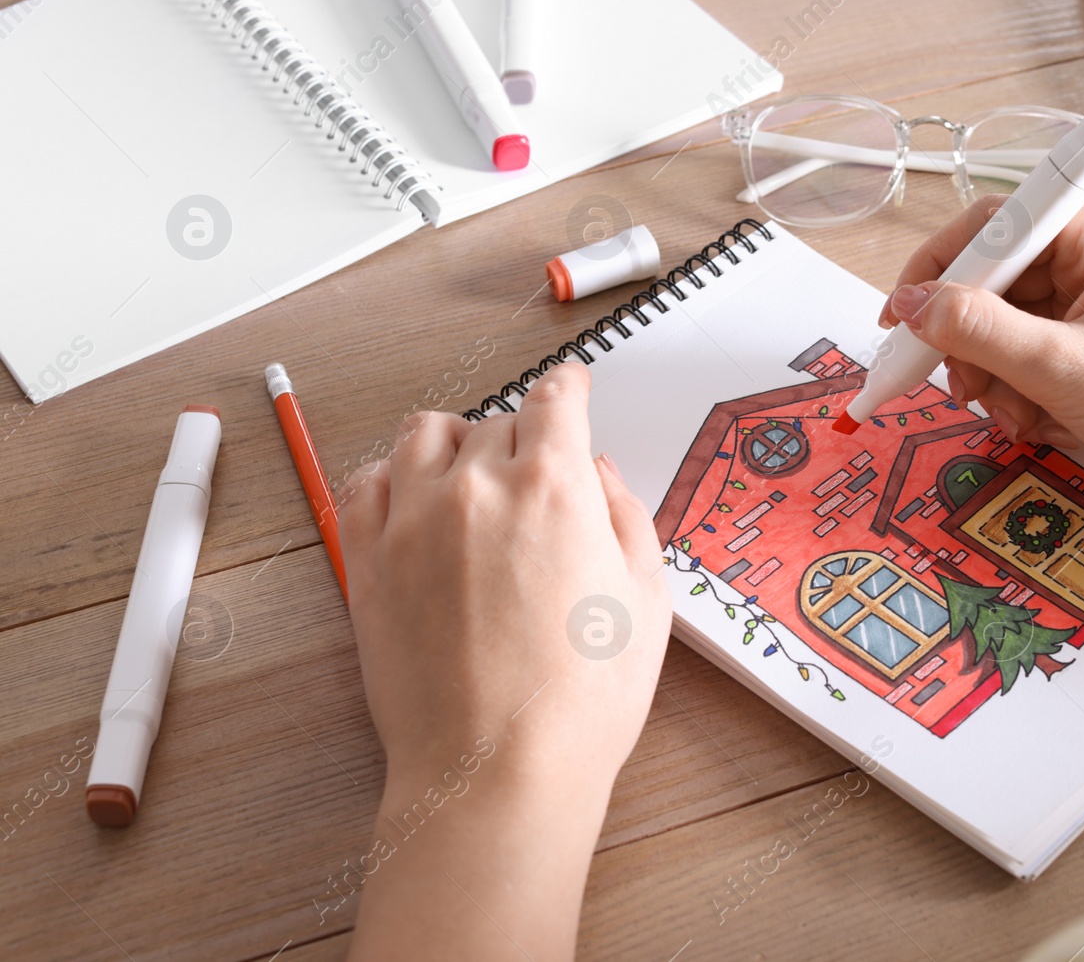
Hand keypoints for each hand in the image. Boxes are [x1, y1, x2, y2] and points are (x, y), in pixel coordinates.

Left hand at [338, 364, 671, 959]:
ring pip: (423, 434)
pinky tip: (414, 501)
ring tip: (470, 472)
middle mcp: (476, 487)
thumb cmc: (582, 701)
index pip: (556, 399)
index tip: (573, 386)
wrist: (496, 771)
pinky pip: (365, 483)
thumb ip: (626, 516)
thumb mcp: (646, 601)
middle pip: (497, 421)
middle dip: (524, 437)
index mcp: (554, 488)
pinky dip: (392, 475)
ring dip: (454, 440)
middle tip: (537, 475)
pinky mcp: (367, 562)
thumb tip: (600, 472)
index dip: (570, 385)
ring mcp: (412, 521)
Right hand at [879, 196, 1083, 520]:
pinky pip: (1028, 353)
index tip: (901, 313)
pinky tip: (1036, 421)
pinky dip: (1019, 390)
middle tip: (962, 387)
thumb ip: (978, 330)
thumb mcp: (1062, 368)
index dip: (940, 267)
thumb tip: (911, 303)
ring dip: (995, 375)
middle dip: (972, 340)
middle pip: (995, 280)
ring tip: (1017, 416)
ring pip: (1005, 324)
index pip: (997, 223)